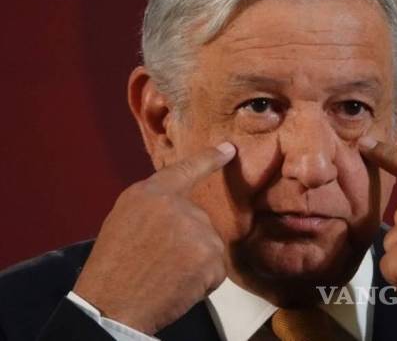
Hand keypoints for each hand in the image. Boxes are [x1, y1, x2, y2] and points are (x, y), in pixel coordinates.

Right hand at [73, 142, 235, 333]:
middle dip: (186, 241)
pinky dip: (203, 281)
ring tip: (166, 274)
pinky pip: (215, 268)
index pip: (185, 169)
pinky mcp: (210, 254)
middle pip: (198, 219)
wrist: (111, 304)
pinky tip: (180, 285)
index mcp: (149, 193)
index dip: (209, 158)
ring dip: (195, 262)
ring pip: (209, 244)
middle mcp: (176, 204)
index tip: (229, 149)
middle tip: (158, 259)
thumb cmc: (112, 267)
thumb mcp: (122, 220)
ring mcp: (197, 228)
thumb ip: (153, 206)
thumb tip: (177, 206)